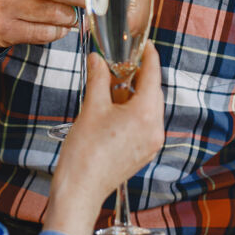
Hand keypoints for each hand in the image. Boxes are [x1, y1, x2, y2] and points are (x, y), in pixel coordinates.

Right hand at [44, 43, 164, 234]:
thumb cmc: (85, 153)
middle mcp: (155, 129)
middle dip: (137, 77)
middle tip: (119, 67)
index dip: (149, 56)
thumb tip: (99, 60)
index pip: (153, 75)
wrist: (80, 190)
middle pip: (153, 92)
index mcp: (146, 114)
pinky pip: (144, 124)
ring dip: (133, 96)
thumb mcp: (91, 107)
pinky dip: (132, 113)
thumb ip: (98, 79)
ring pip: (148, 109)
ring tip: (109, 91)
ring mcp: (151, 143)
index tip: (145, 44)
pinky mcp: (144, 153)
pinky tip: (113, 111)